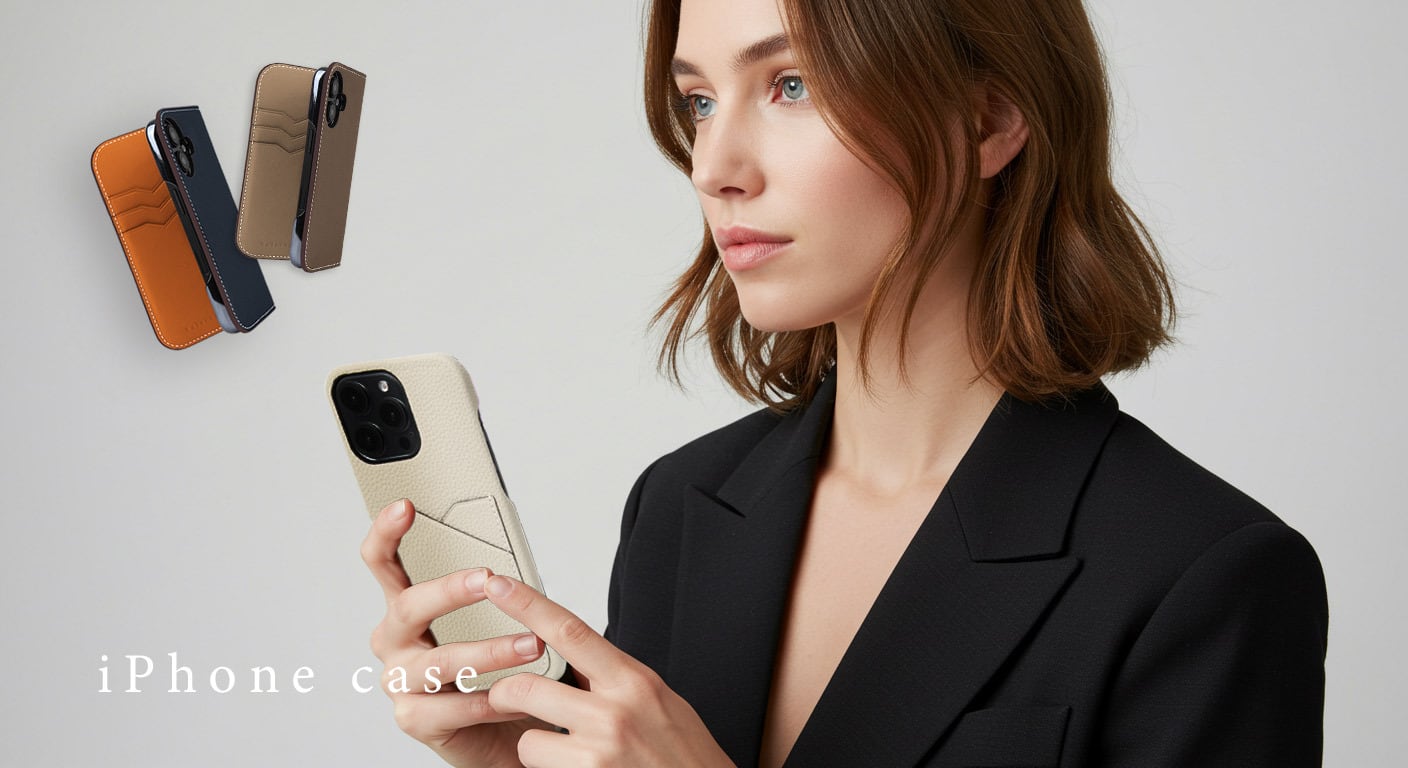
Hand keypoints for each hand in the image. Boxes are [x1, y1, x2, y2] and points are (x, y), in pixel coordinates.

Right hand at [361, 499, 552, 767]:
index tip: (405, 506)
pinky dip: (487, 700)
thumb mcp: (490, 625)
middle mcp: (396, 643)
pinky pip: (450, 707)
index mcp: (406, 611)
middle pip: (407, 608)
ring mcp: (400, 682)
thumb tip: (511, 565)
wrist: (500, 732)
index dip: (386, 534)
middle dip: (448, 591)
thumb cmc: (493, 669)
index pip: (383, 565)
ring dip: (490, 651)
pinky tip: (514, 695)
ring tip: (532, 646)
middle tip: (487, 580)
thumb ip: (489, 594)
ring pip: (438, 661)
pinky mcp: (414, 719)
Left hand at [481, 573, 735, 767]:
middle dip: (507, 696)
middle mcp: (615, 711)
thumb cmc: (685, 759)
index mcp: (635, 682)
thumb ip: (617, 681)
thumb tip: (578, 663)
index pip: (570, 631)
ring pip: (528, 739)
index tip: (499, 585)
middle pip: (527, 687)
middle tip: (512, 703)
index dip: (528, 604)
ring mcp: (599, 749)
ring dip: (537, 749)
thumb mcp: (660, 704)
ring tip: (570, 756)